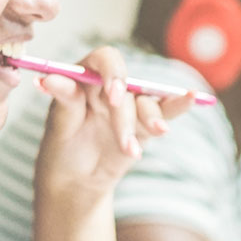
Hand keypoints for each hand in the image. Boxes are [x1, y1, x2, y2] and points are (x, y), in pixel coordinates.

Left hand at [34, 46, 193, 202]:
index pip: (105, 60)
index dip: (112, 72)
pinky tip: (192, 98)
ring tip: (132, 151)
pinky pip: (165, 111)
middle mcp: (111, 87)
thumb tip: (48, 78)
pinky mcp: (145, 126)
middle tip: (121, 133)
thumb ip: (63, 98)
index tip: (112, 96)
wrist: (76, 180)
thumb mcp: (58, 124)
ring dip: (146, 122)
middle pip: (129, 86)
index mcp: (87, 78)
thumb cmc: (62, 147)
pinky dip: (179, 105)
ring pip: (147, 104)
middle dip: (125, 112)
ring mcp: (131, 106)